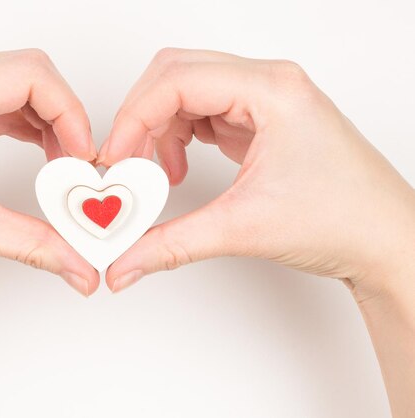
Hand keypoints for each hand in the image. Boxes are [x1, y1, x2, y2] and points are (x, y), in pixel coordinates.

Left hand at [0, 49, 99, 295]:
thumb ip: (36, 245)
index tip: (82, 152)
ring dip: (46, 116)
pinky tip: (38, 150)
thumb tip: (80, 266)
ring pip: (13, 81)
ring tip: (61, 159)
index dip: (69, 110)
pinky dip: (25, 120)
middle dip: (64, 113)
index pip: (29, 74)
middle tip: (77, 158)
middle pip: (27, 70)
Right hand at [100, 48, 414, 295]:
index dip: (134, 116)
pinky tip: (177, 169)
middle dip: (141, 117)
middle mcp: (268, 85)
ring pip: (186, 91)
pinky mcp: (260, 120)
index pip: (178, 80)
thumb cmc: (345, 219)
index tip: (115, 157)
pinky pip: (203, 112)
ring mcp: (264, 100)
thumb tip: (124, 261)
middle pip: (176, 74)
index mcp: (271, 91)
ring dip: (158, 128)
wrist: (384, 241)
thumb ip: (172, 244)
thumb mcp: (244, 229)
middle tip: (125, 162)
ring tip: (153, 171)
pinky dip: (177, 136)